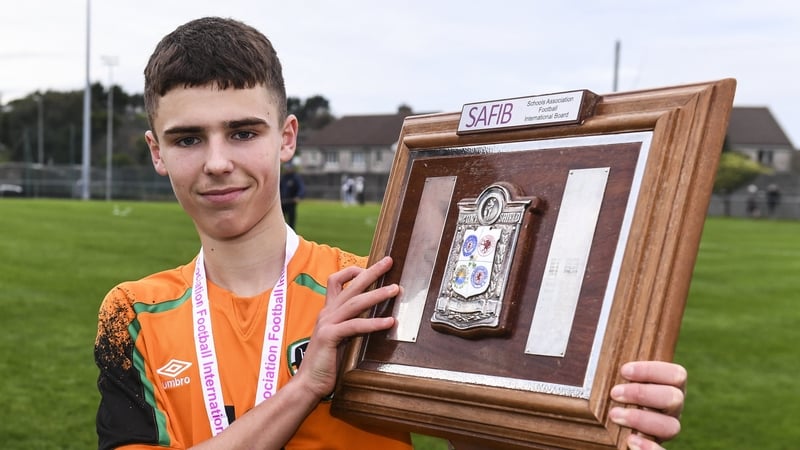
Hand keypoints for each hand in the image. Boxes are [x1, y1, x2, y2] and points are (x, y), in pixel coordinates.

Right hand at [295, 256, 396, 398]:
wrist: (308, 383)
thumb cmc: (326, 364)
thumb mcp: (341, 340)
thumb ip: (352, 327)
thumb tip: (375, 319)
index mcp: (328, 312)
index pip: (337, 281)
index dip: (353, 271)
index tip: (371, 268)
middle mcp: (327, 313)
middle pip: (351, 285)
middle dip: (372, 271)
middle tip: (389, 262)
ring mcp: (327, 323)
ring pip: (355, 302)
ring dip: (378, 294)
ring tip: (395, 289)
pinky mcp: (329, 336)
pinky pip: (355, 326)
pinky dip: (374, 323)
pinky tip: (389, 322)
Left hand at [609, 361, 686, 449]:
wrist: (608, 430)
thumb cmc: (611, 397)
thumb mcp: (614, 379)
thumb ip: (616, 368)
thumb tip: (592, 334)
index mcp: (667, 387)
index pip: (677, 374)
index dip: (653, 371)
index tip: (624, 370)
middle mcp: (672, 410)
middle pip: (675, 398)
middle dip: (643, 394)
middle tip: (614, 393)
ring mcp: (666, 430)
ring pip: (672, 426)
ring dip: (642, 419)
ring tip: (614, 415)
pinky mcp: (656, 448)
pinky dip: (650, 448)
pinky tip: (631, 441)